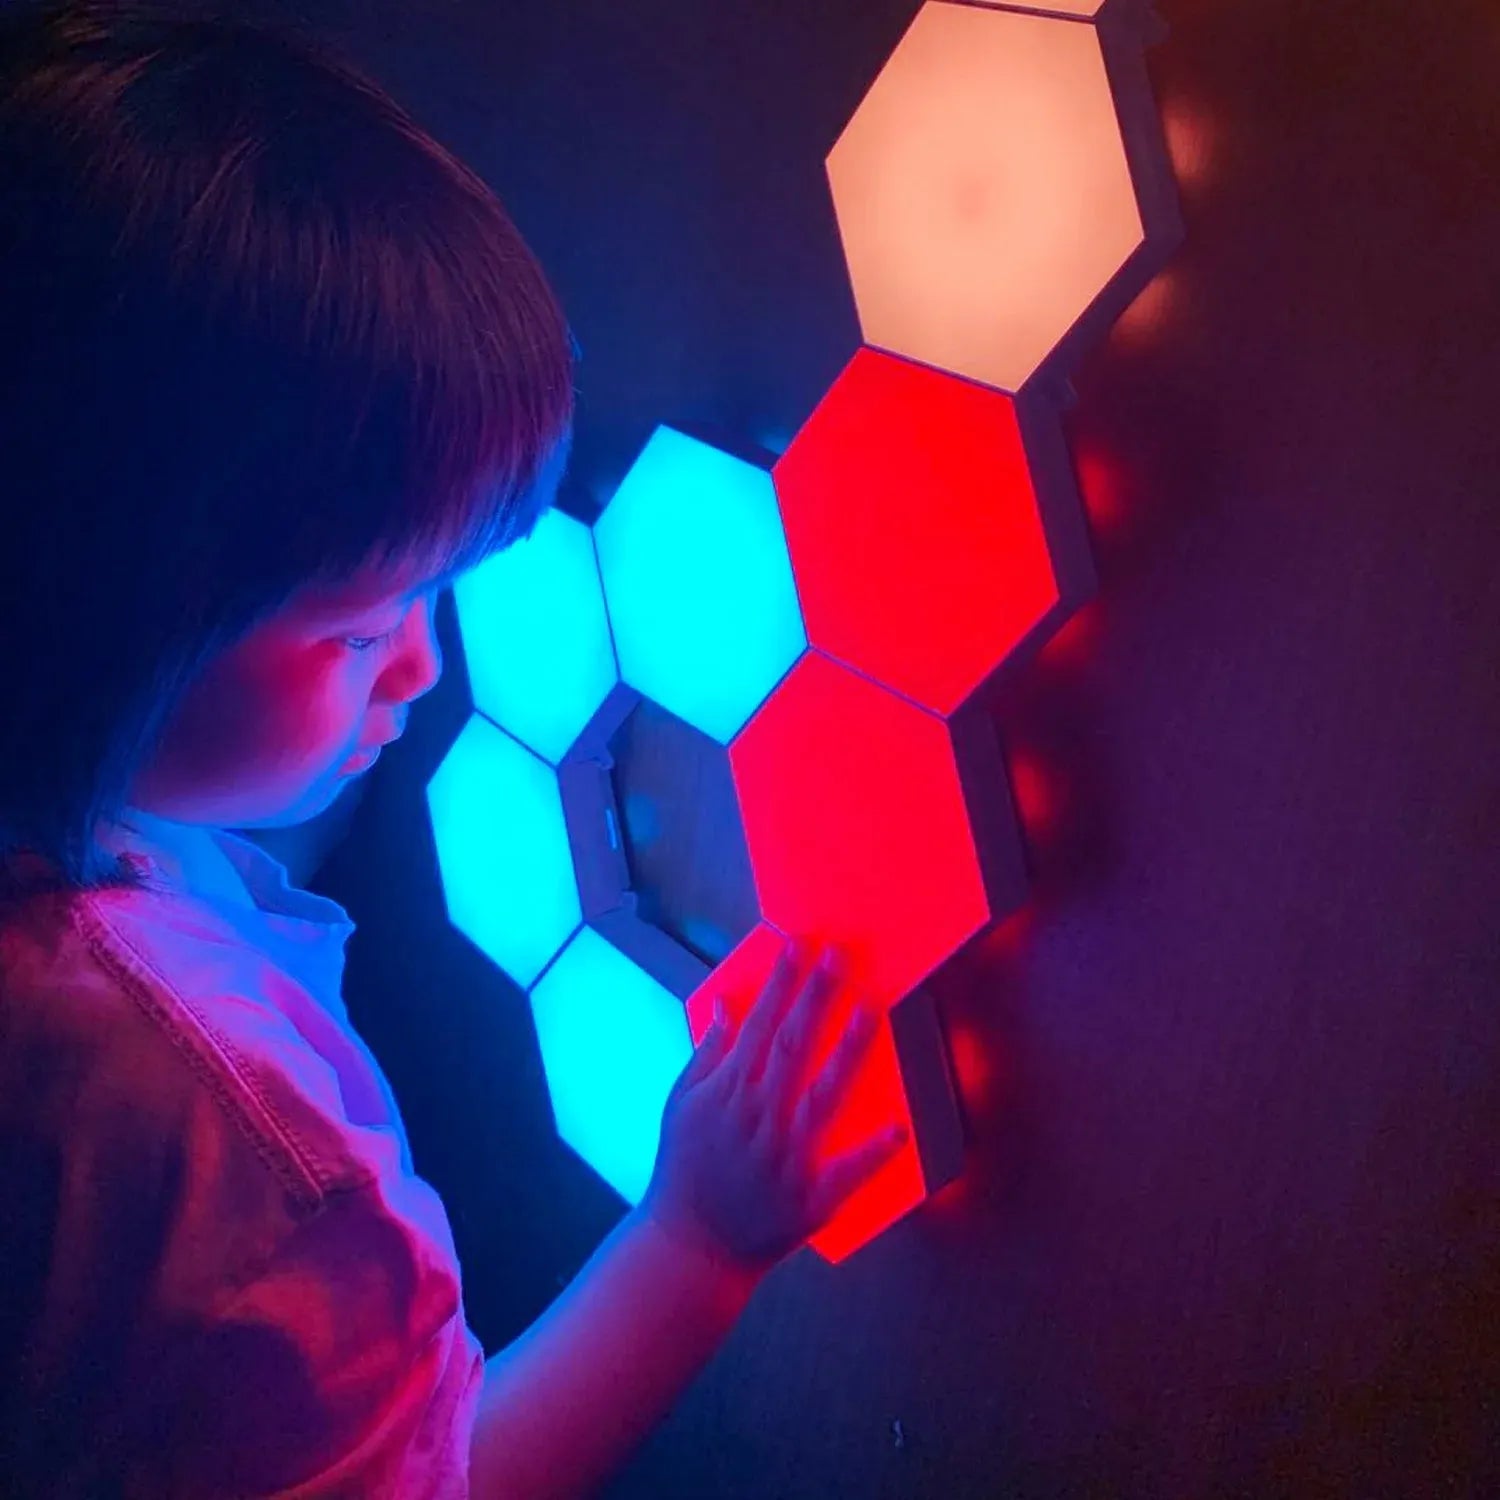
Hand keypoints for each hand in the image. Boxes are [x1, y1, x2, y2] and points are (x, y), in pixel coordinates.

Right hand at [640, 938, 908, 1281]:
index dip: (780, 982)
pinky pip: (845, 1172)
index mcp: (727, 1092)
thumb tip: (727, 1004)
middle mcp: (759, 1117)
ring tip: (870, 1009)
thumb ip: (706, 1054)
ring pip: (823, 1094)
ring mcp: (787, 1157)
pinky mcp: (809, 1198)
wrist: (689, 1245)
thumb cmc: (683, 1167)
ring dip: (847, 1051)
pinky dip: (871, 1153)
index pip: (759, 1024)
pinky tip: (898, 1128)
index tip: (799, 944)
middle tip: (838, 955)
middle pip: (792, 1046)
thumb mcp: (679, 1105)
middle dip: (815, 997)